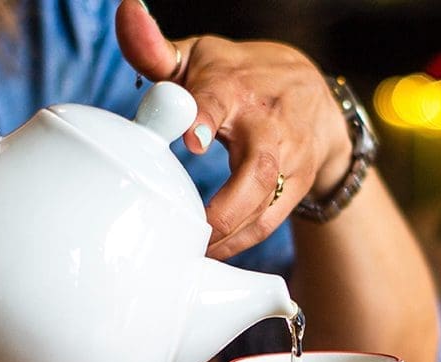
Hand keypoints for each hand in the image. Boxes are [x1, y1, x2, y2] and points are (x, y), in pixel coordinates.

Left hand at [116, 0, 351, 258]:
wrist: (314, 97)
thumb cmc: (239, 78)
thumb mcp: (199, 57)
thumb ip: (155, 47)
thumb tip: (126, 10)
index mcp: (235, 87)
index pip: (220, 98)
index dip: (205, 116)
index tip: (192, 140)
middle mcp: (268, 125)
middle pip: (256, 170)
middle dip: (225, 207)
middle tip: (191, 232)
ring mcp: (289, 160)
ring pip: (267, 205)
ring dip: (229, 237)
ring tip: (191, 256)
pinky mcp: (299, 187)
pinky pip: (270, 223)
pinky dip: (240, 245)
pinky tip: (210, 258)